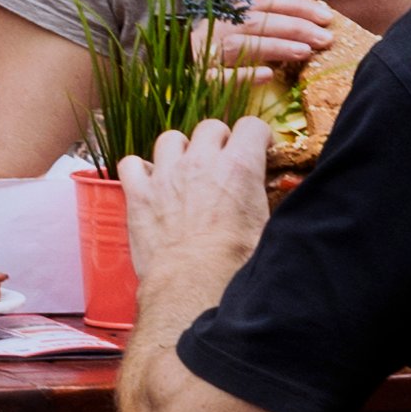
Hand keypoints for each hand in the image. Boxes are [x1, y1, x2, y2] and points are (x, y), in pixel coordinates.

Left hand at [117, 115, 276, 307]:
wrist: (193, 285)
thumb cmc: (234, 264)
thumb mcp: (267, 228)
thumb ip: (267, 202)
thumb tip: (279, 199)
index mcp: (239, 166)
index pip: (252, 126)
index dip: (258, 137)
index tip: (259, 151)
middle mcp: (201, 161)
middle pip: (211, 127)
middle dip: (219, 142)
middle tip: (222, 165)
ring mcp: (166, 174)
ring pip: (170, 138)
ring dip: (180, 151)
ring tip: (185, 170)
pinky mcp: (139, 194)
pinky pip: (131, 164)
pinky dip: (140, 170)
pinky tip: (150, 184)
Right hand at [204, 0, 334, 82]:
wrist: (184, 83)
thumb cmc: (223, 59)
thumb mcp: (246, 35)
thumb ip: (273, 26)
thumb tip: (317, 21)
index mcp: (230, 13)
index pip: (265, 1)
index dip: (296, 6)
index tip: (326, 17)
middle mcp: (217, 28)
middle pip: (256, 21)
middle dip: (294, 26)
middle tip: (324, 38)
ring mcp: (206, 54)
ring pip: (241, 45)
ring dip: (275, 46)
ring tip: (305, 52)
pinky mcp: (199, 81)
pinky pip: (219, 77)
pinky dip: (243, 74)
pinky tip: (267, 75)